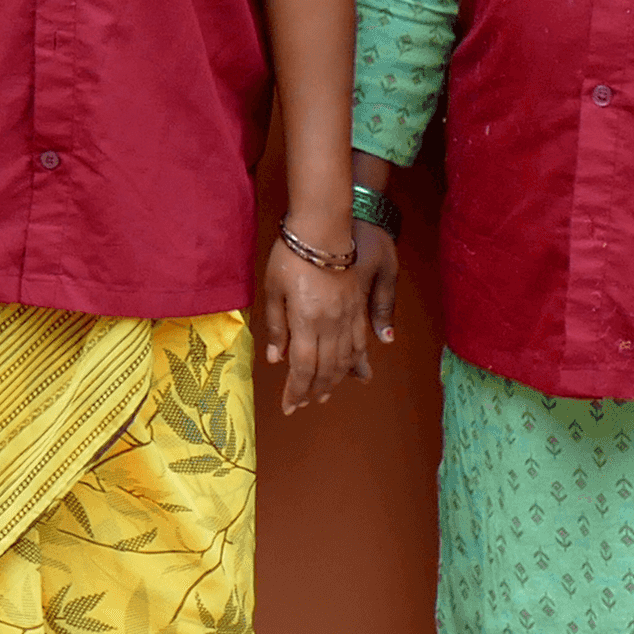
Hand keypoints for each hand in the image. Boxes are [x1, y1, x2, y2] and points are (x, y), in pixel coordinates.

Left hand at [260, 226, 375, 414]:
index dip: (296, 391)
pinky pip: (360, 341)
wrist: (324, 227)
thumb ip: (277, 326)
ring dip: (335, 380)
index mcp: (307, 321)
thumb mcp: (274, 289)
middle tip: (303, 403)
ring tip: (324, 393)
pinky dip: (356, 360)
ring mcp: (348, 315)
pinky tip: (354, 370)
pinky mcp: (358, 305)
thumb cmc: (291, 254)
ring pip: (345, 359)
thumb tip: (276, 358)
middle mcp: (332, 323)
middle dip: (313, 390)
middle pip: (326, 369)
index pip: (303, 368)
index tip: (288, 406)